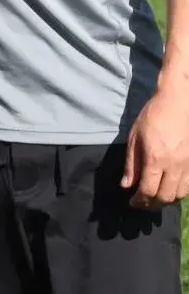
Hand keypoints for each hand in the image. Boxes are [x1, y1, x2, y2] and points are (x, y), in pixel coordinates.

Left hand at [123, 86, 188, 209]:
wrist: (178, 103)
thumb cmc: (152, 117)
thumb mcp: (135, 138)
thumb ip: (131, 164)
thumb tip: (126, 185)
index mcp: (156, 158)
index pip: (149, 190)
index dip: (139, 200)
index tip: (132, 202)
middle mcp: (175, 165)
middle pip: (165, 197)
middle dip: (152, 204)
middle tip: (142, 203)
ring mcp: (188, 165)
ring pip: (180, 195)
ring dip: (166, 201)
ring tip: (154, 198)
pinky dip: (179, 193)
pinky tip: (169, 189)